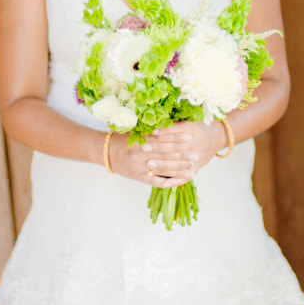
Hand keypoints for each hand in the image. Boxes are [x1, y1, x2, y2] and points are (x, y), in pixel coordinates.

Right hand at [108, 121, 225, 186]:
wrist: (107, 153)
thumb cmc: (125, 139)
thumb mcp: (136, 131)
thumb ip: (152, 130)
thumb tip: (171, 122)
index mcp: (140, 140)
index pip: (160, 138)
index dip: (175, 137)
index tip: (189, 136)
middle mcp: (139, 154)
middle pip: (163, 154)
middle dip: (181, 155)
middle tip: (196, 154)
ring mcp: (139, 167)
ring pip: (161, 169)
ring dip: (178, 171)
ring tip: (192, 170)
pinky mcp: (138, 178)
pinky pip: (153, 181)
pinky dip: (165, 182)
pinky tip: (177, 183)